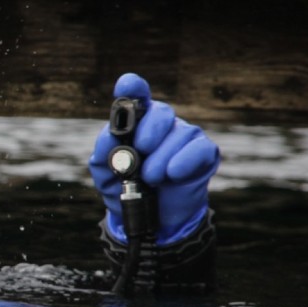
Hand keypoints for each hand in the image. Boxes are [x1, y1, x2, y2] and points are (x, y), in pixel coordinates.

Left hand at [88, 73, 219, 244]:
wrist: (152, 220)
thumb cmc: (127, 190)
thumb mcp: (106, 174)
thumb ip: (103, 152)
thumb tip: (109, 135)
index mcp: (136, 123)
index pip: (136, 96)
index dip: (133, 87)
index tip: (127, 86)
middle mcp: (162, 125)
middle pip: (161, 111)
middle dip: (150, 130)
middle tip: (141, 150)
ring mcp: (184, 137)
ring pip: (179, 133)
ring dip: (161, 158)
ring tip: (151, 179)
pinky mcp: (204, 153)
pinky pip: (198, 148)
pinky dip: (184, 161)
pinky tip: (173, 174)